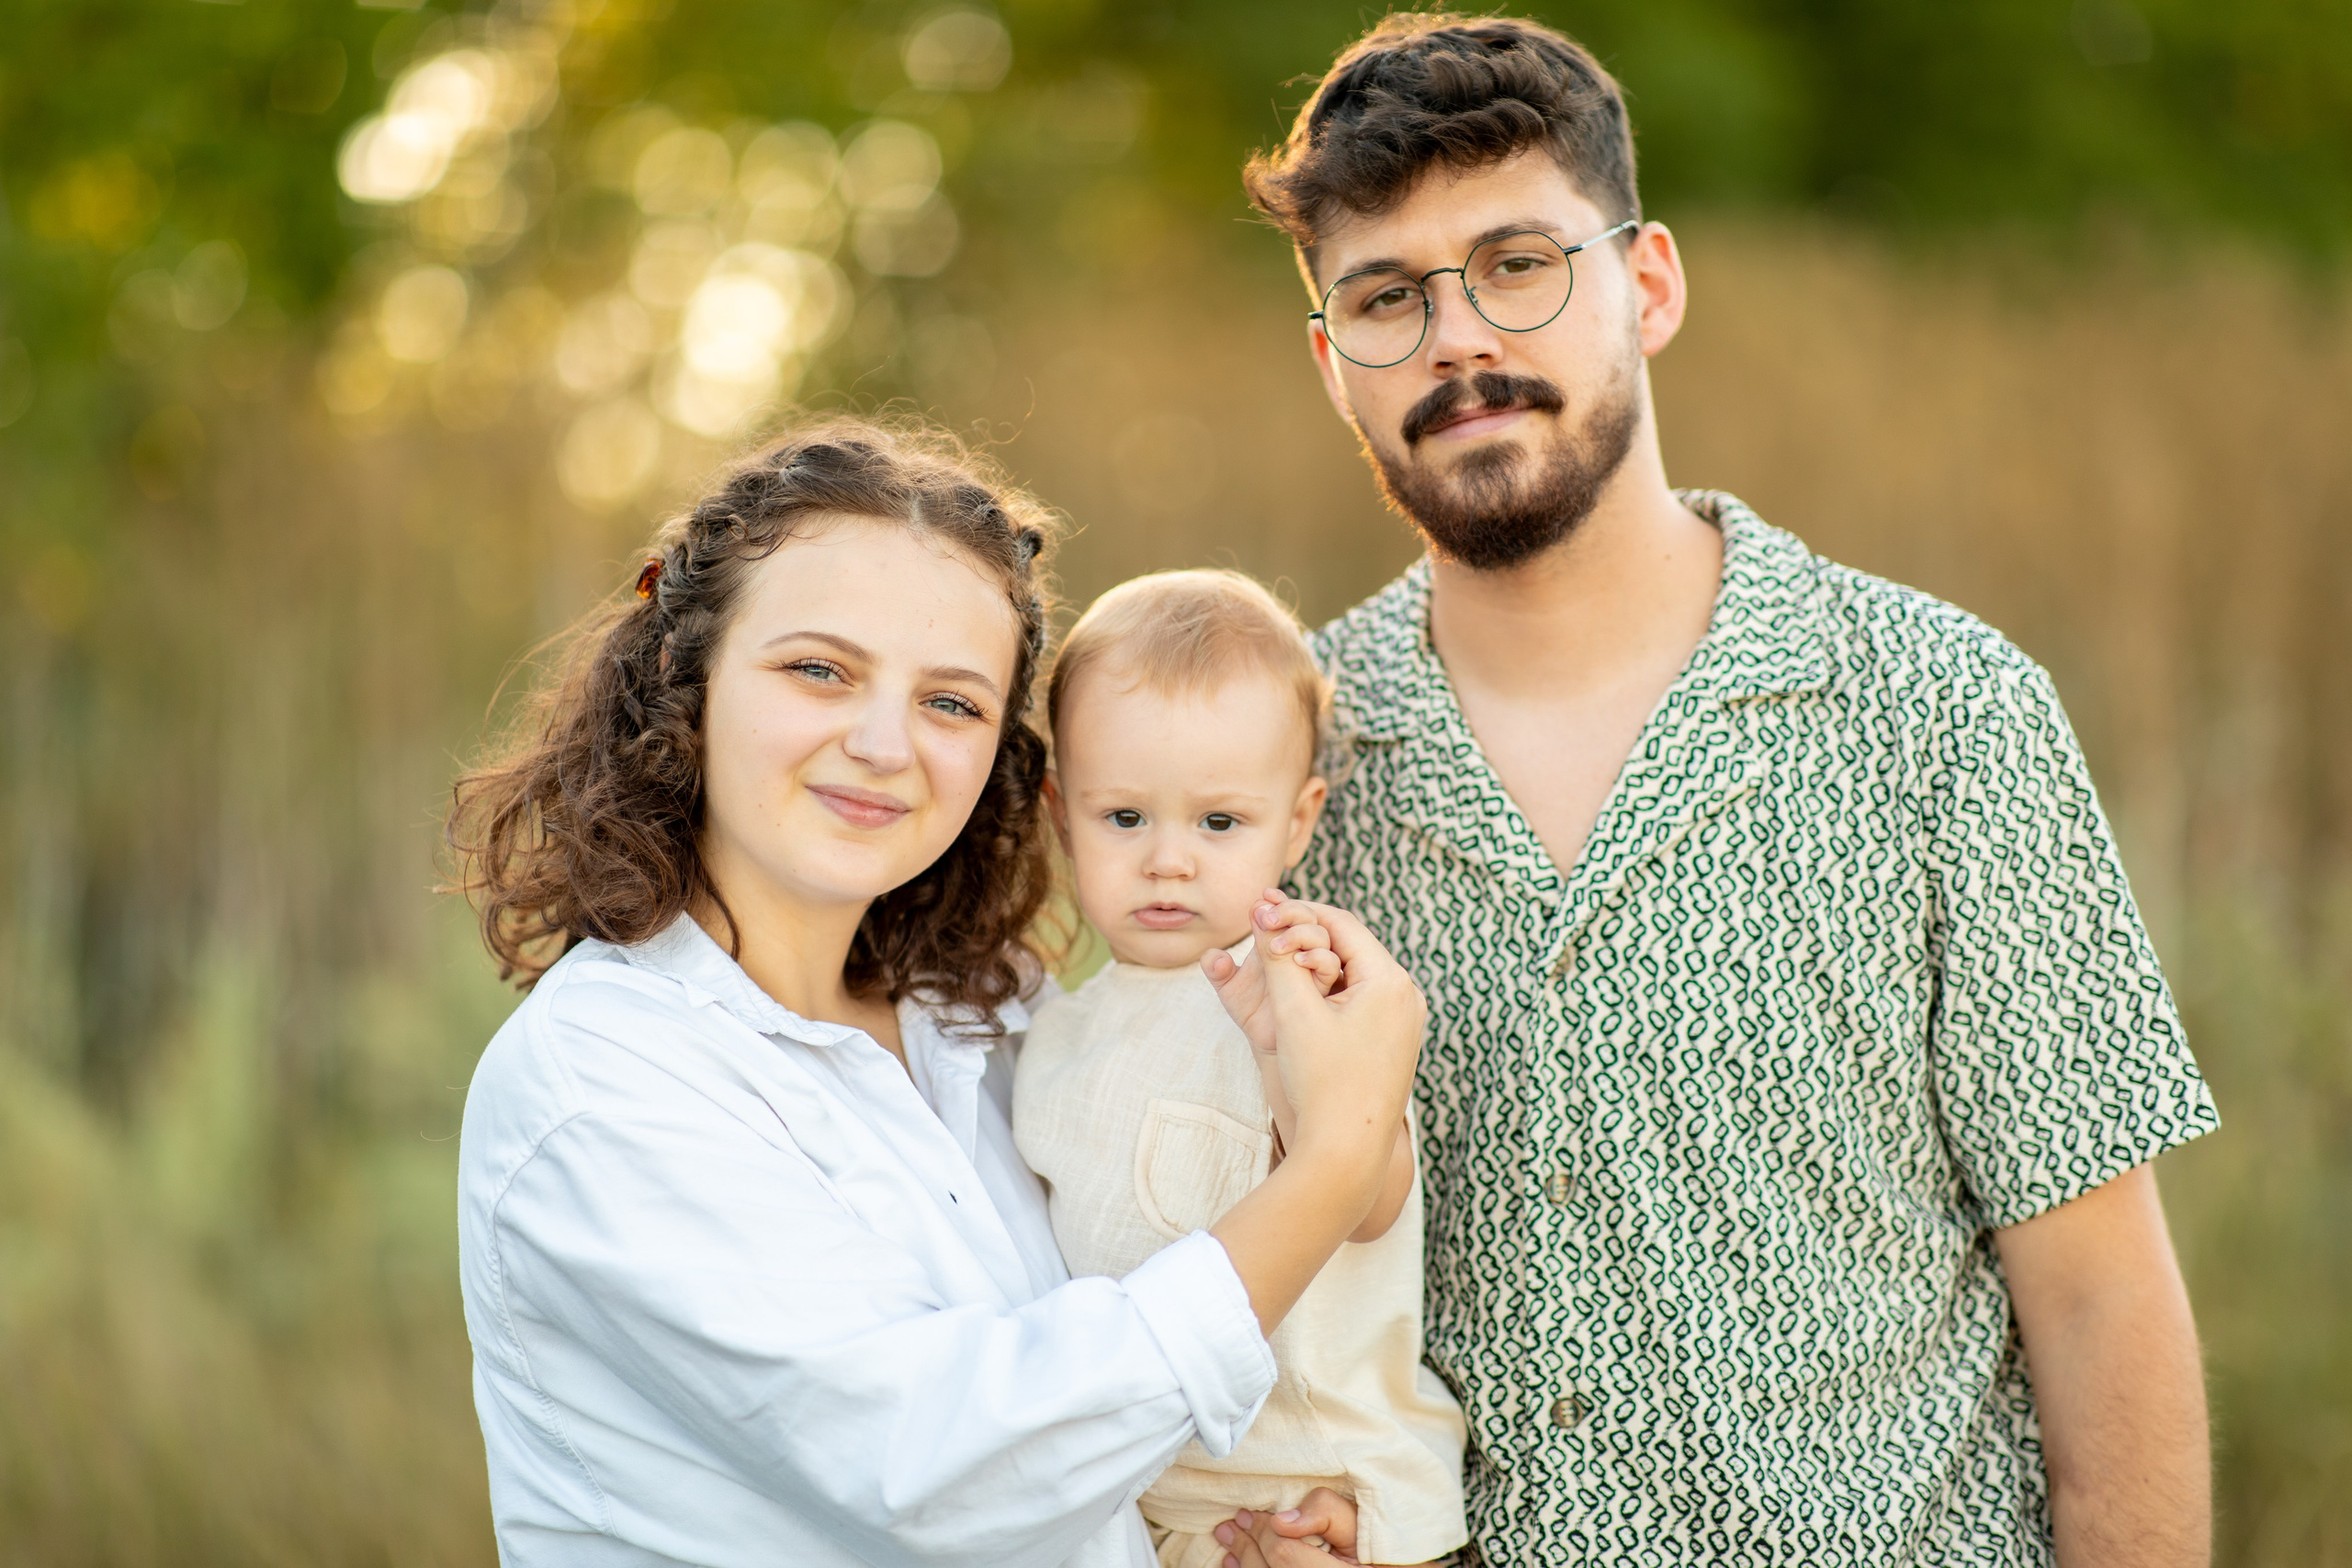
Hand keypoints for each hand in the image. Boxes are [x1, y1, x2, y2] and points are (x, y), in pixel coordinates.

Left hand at [1201, 891, 1343, 1055]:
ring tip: (1275, 942)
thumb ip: (1218, 970)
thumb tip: (1213, 957)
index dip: (1276, 901)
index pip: (1282, 911)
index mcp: (1278, 940)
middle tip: (1268, 916)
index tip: (1263, 897)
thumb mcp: (1228, 988)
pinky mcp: (1326, 987)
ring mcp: (1313, 966)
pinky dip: (1317, 958)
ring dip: (1301, 932)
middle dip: (1290, 910)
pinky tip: (1298, 961)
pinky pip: (1330, 965)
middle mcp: (1299, 949)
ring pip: (1322, 936)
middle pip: (1307, 916)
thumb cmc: (1251, 1010)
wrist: (1269, 1042)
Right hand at [1202, 901, 1426, 1334]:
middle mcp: (1408, 997)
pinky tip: (1302, 1002)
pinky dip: (1330, 995)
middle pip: (1350, 948)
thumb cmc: (1322, 1084)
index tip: (1263, 910)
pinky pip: (1361, 1003)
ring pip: (1353, 976)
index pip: (1342, 923)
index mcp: (1390, 981)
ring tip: (1279, 966)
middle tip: (1266, 931)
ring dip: (1316, 967)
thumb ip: (1278, 959)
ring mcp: (1406, 1024)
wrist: (1347, 1153)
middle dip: (1306, 938)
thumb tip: (1265, 915)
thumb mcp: (1294, 1013)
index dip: (1298, 912)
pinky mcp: (1396, 1045)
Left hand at [1211, 1489, 1363, 1565]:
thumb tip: (1282, 1521)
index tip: (1250, 1514)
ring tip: (1231, 1543)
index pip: (1285, 1554)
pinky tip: (1237, 1565)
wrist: (1378, 1566)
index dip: (1263, 1531)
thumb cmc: (1371, 1549)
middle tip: (1230, 1526)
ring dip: (1244, 1563)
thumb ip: (1326, 1512)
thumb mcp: (1358, 1523)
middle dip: (1246, 1547)